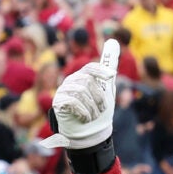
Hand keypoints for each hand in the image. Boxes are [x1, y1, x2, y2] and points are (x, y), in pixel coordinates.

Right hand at [45, 35, 119, 150]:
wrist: (89, 133)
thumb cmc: (98, 109)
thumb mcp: (107, 87)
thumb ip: (109, 64)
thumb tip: (114, 40)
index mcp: (83, 76)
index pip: (91, 68)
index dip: (101, 71)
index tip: (112, 76)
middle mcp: (72, 81)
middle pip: (89, 82)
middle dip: (99, 98)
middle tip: (100, 110)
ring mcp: (64, 91)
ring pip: (82, 92)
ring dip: (92, 108)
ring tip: (92, 116)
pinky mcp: (59, 102)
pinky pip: (74, 102)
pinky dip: (84, 113)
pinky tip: (84, 118)